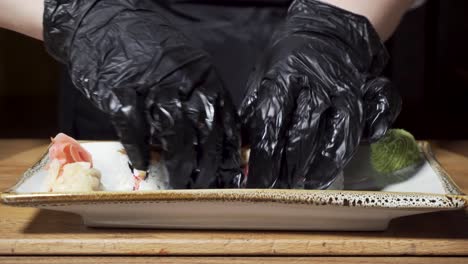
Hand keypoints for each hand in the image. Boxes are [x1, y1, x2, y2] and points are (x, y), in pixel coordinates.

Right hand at [43, 0, 242, 187]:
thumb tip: (215, 131)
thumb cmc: (147, 45)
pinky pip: (134, 129)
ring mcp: (151, 87)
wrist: (102, 19)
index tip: (230, 171)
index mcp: (203, 75)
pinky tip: (142, 165)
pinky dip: (139, 150)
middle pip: (202, 132)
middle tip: (205, 186)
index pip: (224, 119)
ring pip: (173, 135)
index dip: (228, 150)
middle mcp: (182, 82)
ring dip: (178, 164)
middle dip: (207, 165)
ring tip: (179, 184)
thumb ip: (199, 93)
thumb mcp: (185, 63)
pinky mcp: (119, 93)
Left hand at [240, 0, 400, 188]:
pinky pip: (353, 133)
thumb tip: (245, 144)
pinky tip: (328, 172)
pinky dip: (340, 157)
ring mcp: (339, 93)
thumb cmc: (289, 59)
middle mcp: (313, 87)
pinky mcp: (358, 99)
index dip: (264, 158)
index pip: (270, 125)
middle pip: (300, 137)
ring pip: (330, 139)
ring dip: (316, 169)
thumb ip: (255, 107)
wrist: (329, 33)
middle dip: (288, 169)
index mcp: (282, 80)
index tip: (257, 179)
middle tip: (279, 187)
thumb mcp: (263, 75)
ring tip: (304, 186)